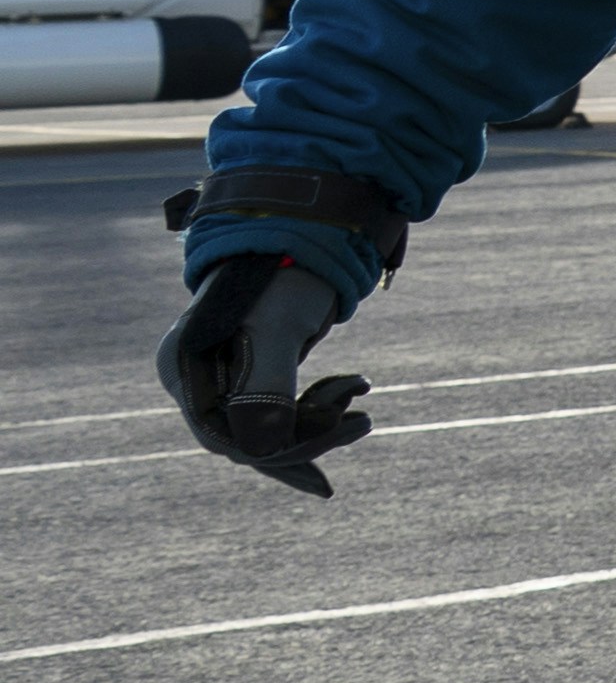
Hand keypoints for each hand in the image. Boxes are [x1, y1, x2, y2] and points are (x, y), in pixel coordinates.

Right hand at [159, 257, 372, 498]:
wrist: (304, 231)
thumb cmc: (287, 274)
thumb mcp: (279, 328)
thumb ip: (265, 386)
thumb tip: (260, 451)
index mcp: (186, 368)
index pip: (224, 436)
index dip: (281, 446)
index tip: (337, 426)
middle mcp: (196, 378)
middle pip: (248, 439)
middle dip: (309, 434)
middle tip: (362, 421)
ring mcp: (222, 376)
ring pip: (270, 430)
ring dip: (320, 423)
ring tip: (362, 395)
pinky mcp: (252, 372)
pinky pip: (282, 414)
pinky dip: (319, 412)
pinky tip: (354, 391)